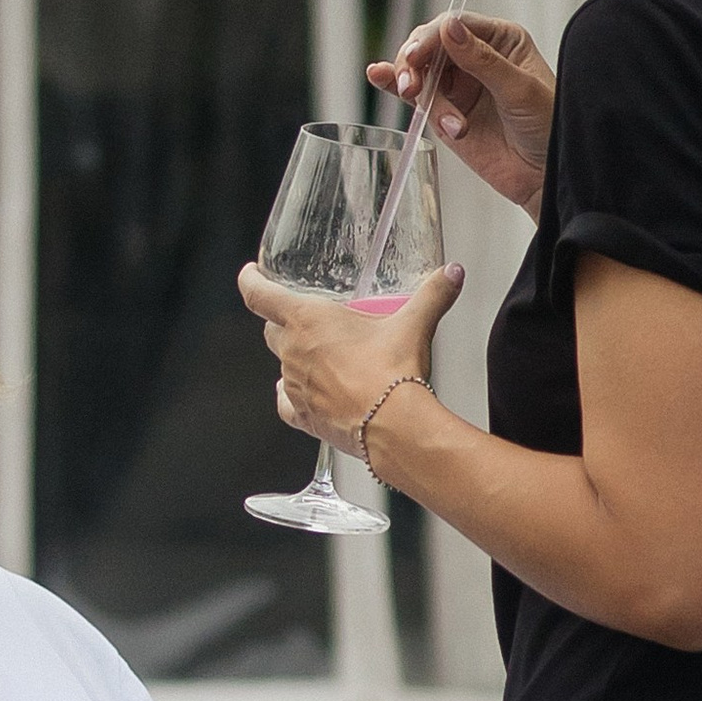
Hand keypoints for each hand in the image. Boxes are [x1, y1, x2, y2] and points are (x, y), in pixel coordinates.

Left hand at [237, 260, 464, 459]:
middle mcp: (293, 353)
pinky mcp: (303, 417)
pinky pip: (287, 403)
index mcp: (307, 320)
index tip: (250, 274)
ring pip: (282, 366)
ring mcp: (295, 387)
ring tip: (321, 357)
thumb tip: (451, 274)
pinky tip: (307, 393)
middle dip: (283, 323)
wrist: (392, 426)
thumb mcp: (414, 324)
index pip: (260, 295)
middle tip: (306, 320)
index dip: (251, 281)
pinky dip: (294, 396)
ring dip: (296, 359)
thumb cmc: (392, 373)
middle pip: (272, 331)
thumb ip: (433, 294)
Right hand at [368, 10, 552, 215]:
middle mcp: (475, 56)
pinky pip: (416, 95)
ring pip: (421, 72)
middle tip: (413, 87)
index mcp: (500, 39)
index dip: (431, 38)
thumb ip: (482, 60)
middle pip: (430, 45)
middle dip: (416, 63)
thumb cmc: (546, 126)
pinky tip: (378, 75)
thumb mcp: (518, 89)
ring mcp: (458, 84)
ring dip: (421, 94)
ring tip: (439, 118)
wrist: (543, 174)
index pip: (456, 25)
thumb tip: (449, 29)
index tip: (416, 56)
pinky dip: (395, 87)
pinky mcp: (444, 112)